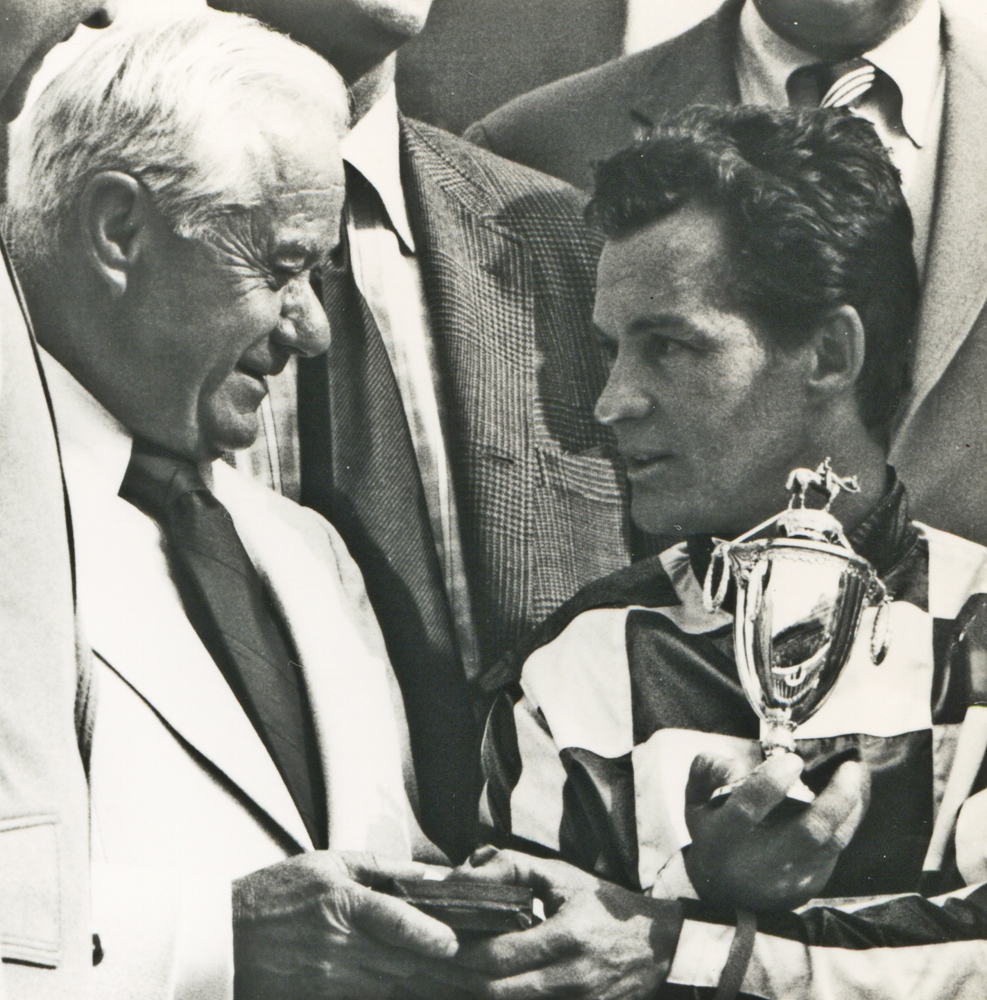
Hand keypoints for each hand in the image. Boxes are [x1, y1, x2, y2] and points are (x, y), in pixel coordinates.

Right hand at [233, 850, 474, 998]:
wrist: (223, 939)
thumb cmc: (275, 894)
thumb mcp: (325, 863)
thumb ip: (378, 868)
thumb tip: (427, 873)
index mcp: (341, 903)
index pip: (390, 920)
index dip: (424, 933)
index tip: (450, 941)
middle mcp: (339, 946)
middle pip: (400, 961)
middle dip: (432, 962)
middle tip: (467, 957)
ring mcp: (330, 980)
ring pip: (388, 985)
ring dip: (417, 980)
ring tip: (448, 973)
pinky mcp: (323, 999)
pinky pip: (367, 998)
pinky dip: (388, 991)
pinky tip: (407, 983)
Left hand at [450, 848, 682, 999]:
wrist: (660, 945)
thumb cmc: (606, 905)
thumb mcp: (564, 877)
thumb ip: (516, 869)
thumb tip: (469, 868)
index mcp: (565, 938)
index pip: (498, 955)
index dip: (459, 954)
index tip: (428, 943)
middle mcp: (568, 979)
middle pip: (495, 990)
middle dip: (452, 980)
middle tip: (416, 966)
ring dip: (467, 996)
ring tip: (432, 981)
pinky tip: (468, 992)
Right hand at [684, 752, 870, 910]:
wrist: (726, 894)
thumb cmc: (713, 835)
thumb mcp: (695, 802)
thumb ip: (706, 771)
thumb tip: (734, 762)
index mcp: (726, 836)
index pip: (751, 806)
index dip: (773, 780)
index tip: (792, 760)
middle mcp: (761, 860)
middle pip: (808, 829)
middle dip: (834, 796)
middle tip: (848, 766)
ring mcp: (790, 876)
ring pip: (832, 841)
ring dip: (850, 806)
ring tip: (855, 774)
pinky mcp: (811, 883)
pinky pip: (837, 848)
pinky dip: (849, 819)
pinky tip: (853, 796)